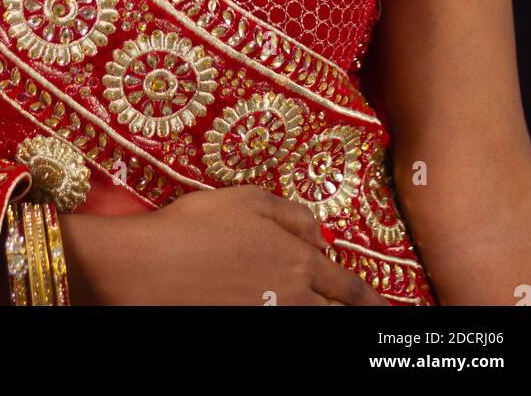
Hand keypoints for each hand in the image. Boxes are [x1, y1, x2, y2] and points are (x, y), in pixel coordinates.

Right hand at [59, 185, 390, 305]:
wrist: (147, 268)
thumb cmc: (192, 225)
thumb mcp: (245, 200)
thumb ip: (290, 214)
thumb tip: (321, 233)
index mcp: (297, 259)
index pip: (349, 288)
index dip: (370, 300)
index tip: (383, 309)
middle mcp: (292, 296)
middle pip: (334, 313)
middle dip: (349, 312)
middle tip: (364, 315)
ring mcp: (269, 320)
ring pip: (309, 323)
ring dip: (319, 315)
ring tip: (320, 311)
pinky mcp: (245, 330)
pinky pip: (279, 331)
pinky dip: (288, 321)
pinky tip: (276, 310)